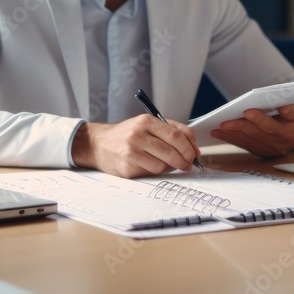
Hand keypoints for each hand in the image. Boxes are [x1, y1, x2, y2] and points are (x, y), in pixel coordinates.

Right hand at [71, 115, 200, 177]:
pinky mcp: (127, 167)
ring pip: (163, 165)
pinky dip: (156, 171)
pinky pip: (151, 173)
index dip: (189, 146)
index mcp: (146, 121)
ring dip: (170, 167)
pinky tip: (151, 165)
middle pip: (171, 151)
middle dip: (185, 160)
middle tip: (188, 164)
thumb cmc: (127, 134)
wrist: (98, 144)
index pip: (176, 134)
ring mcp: (131, 152)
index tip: (195, 153)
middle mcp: (137, 134)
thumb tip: (194, 149)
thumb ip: (171, 131)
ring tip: (167, 163)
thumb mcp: (146, 125)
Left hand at [210, 104, 293, 157]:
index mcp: (286, 134)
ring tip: (217, 128)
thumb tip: (282, 105)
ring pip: (246, 141)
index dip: (259, 119)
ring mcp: (265, 150)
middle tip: (224, 122)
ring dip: (230, 135)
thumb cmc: (293, 122)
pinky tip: (219, 134)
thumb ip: (290, 110)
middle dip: (238, 127)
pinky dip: (230, 139)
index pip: (270, 126)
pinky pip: (242, 145)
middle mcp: (275, 144)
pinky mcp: (257, 151)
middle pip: (255, 134)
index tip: (247, 111)